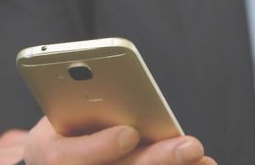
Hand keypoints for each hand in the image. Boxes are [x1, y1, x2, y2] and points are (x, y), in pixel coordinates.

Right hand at [23, 116, 216, 164]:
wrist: (58, 158)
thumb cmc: (62, 129)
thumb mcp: (59, 112)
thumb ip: (81, 105)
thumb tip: (120, 96)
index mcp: (51, 154)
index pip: (67, 157)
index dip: (100, 147)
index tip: (129, 133)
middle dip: (156, 159)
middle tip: (189, 146)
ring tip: (203, 157)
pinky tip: (202, 164)